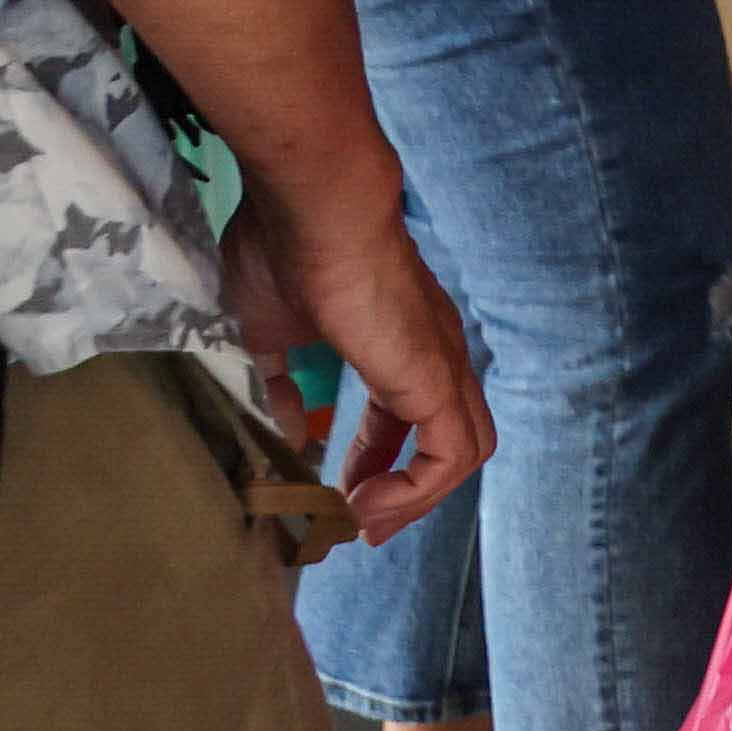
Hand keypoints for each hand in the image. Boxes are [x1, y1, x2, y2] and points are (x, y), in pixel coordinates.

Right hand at [219, 176, 488, 544]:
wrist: (312, 207)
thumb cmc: (284, 252)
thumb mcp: (270, 331)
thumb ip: (282, 380)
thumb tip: (289, 426)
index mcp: (398, 341)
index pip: (407, 417)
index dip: (376, 460)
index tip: (335, 493)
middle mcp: (434, 354)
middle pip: (446, 439)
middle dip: (402, 489)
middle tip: (355, 521)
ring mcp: (442, 364)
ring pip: (461, 451)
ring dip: (413, 499)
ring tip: (360, 522)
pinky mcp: (435, 378)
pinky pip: (453, 455)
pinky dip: (417, 491)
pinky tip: (366, 506)